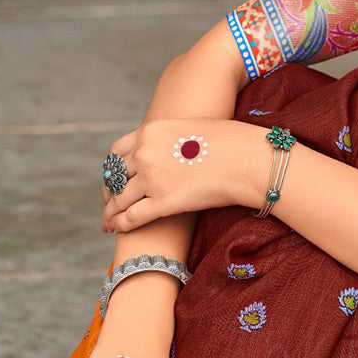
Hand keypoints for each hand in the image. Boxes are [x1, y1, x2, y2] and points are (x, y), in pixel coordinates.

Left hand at [102, 117, 263, 232]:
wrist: (249, 160)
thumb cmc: (232, 143)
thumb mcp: (192, 128)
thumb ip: (171, 140)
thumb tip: (170, 152)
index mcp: (150, 131)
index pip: (117, 152)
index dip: (113, 169)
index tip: (114, 179)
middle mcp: (145, 153)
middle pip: (115, 177)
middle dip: (110, 192)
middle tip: (110, 204)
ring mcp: (152, 178)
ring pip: (120, 199)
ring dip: (111, 212)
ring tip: (108, 222)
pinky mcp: (164, 202)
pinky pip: (132, 217)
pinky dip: (120, 224)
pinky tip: (117, 229)